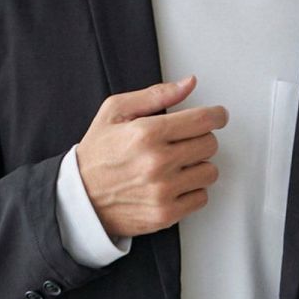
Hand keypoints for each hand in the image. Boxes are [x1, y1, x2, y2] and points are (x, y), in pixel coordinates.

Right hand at [76, 75, 227, 239]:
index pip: (203, 120)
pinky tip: (175, 184)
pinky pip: (201, 198)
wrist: (80, 199)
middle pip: (210, 144)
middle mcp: (157, 163)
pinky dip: (192, 190)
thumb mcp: (115, 111)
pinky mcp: (165, 214)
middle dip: (201, 139)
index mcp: (146, 133)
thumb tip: (188, 84)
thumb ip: (155, 95)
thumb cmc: (97, 155)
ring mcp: (163, 191)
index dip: (216, 115)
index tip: (218, 116)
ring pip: (210, 172)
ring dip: (198, 166)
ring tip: (178, 164)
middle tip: (185, 142)